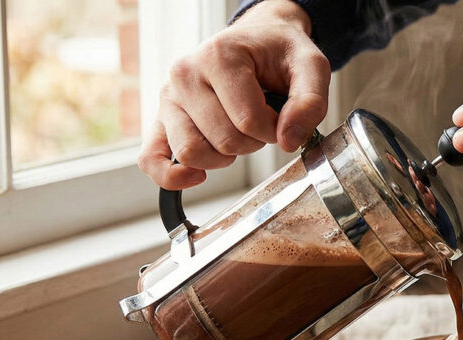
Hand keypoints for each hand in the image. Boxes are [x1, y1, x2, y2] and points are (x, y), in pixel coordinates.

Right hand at [138, 0, 329, 188]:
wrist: (259, 40)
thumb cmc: (280, 53)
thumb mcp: (311, 67)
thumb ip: (310, 103)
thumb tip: (290, 141)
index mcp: (218, 56)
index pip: (249, 121)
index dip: (274, 131)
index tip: (281, 117)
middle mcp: (185, 74)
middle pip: (223, 140)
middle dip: (253, 143)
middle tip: (260, 122)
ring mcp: (169, 97)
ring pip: (190, 152)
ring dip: (224, 157)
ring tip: (237, 135)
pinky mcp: (161, 119)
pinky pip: (151, 159)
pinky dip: (171, 176)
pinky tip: (197, 176)